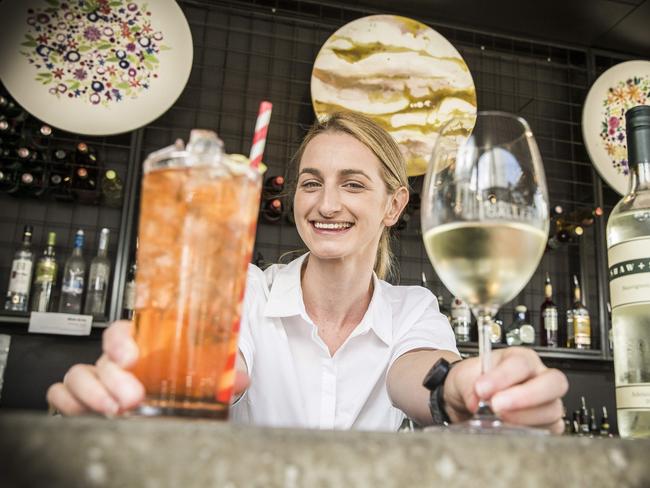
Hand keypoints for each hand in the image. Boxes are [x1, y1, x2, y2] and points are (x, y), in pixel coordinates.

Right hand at [47, 321, 250, 415]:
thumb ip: (223, 376)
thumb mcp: (206, 378)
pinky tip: (85, 413)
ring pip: (77, 374)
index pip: (123, 329)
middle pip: (102, 357)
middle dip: (114, 378)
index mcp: (144, 346)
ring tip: (115, 411)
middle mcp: (117, 361)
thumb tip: (241, 378)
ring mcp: (99, 381)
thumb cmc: (183, 383)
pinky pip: (61, 395)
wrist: (172, 406)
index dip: (122, 339)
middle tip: (133, 397)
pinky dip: (67, 403)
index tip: (131, 354)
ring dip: (92, 393)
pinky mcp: (84, 401)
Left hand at [443, 347, 567, 432]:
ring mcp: (548, 402)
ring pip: (551, 411)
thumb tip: (477, 404)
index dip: (503, 377)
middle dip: (525, 397)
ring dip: (522, 418)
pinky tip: (507, 431)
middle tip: (497, 406)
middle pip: (553, 383)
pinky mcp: (548, 426)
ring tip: (497, 420)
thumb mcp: (464, 377)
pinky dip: (527, 434)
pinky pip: (548, 432)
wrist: (470, 400)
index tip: (482, 389)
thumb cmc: (473, 383)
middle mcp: (539, 378)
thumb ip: (469, 387)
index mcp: (520, 358)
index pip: (521, 363)